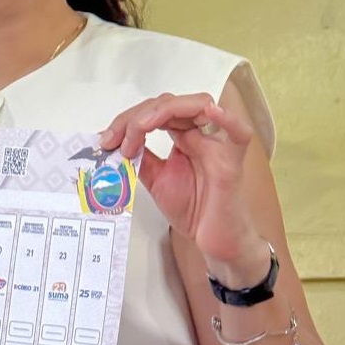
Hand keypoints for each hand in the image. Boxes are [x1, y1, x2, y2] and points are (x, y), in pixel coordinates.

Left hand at [99, 92, 267, 279]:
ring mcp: (218, 144)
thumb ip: (139, 158)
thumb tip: (112, 143)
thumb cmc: (193, 209)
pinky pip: (239, 133)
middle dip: (136, 116)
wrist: (213, 239)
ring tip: (140, 128)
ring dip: (163, 111)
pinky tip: (210, 112)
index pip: (155, 111)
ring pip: (198, 105)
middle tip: (112, 139)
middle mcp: (200, 134)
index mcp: (183, 136)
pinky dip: (227, 118)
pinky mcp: (233, 161)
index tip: (105, 141)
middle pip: (170, 104)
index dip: (127, 120)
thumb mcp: (154, 179)